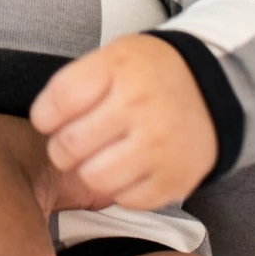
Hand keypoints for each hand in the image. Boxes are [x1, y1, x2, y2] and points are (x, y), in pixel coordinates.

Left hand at [30, 34, 216, 209]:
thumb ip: (77, 83)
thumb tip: (44, 120)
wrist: (210, 90)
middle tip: (72, 140)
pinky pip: (125, 199)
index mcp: (120, 70)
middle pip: (70, 144)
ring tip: (98, 155)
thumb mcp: (113, 56)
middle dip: (61, 146)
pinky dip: (119, 187)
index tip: (48, 118)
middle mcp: (140, 108)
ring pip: (94, 178)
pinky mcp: (174, 180)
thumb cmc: (150, 73)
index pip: (60, 99)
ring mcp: (159, 147)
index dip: (44, 114)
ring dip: (87, 170)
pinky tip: (126, 167)